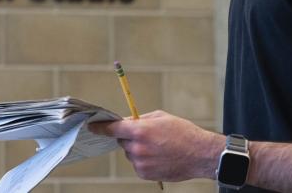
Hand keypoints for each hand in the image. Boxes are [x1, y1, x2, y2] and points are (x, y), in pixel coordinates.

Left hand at [89, 110, 225, 181]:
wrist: (199, 154)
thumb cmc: (183, 132)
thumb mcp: (161, 117)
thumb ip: (141, 119)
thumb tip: (128, 122)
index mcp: (139, 130)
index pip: (112, 129)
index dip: (101, 127)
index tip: (92, 127)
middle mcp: (137, 148)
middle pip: (123, 141)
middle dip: (131, 137)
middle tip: (148, 135)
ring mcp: (140, 162)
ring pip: (131, 153)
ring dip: (138, 149)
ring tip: (159, 147)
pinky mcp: (145, 174)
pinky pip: (138, 164)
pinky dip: (144, 160)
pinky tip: (160, 157)